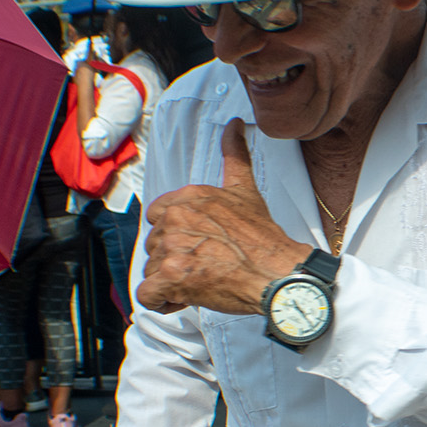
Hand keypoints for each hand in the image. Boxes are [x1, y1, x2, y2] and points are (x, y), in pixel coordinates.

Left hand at [136, 119, 309, 314]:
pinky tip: (185, 298)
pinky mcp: (172, 276)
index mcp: (188, 198)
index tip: (199, 245)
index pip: (158, 218)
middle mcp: (176, 218)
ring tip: (202, 282)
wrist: (277, 274)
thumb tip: (236, 125)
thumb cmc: (263, 240)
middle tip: (206, 266)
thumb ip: (235, 155)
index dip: (176, 236)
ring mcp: (172, 247)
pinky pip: (148, 295)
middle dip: (175, 261)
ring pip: (153, 271)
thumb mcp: (246, 190)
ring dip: (172, 282)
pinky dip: (163, 301)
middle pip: (155, 246)